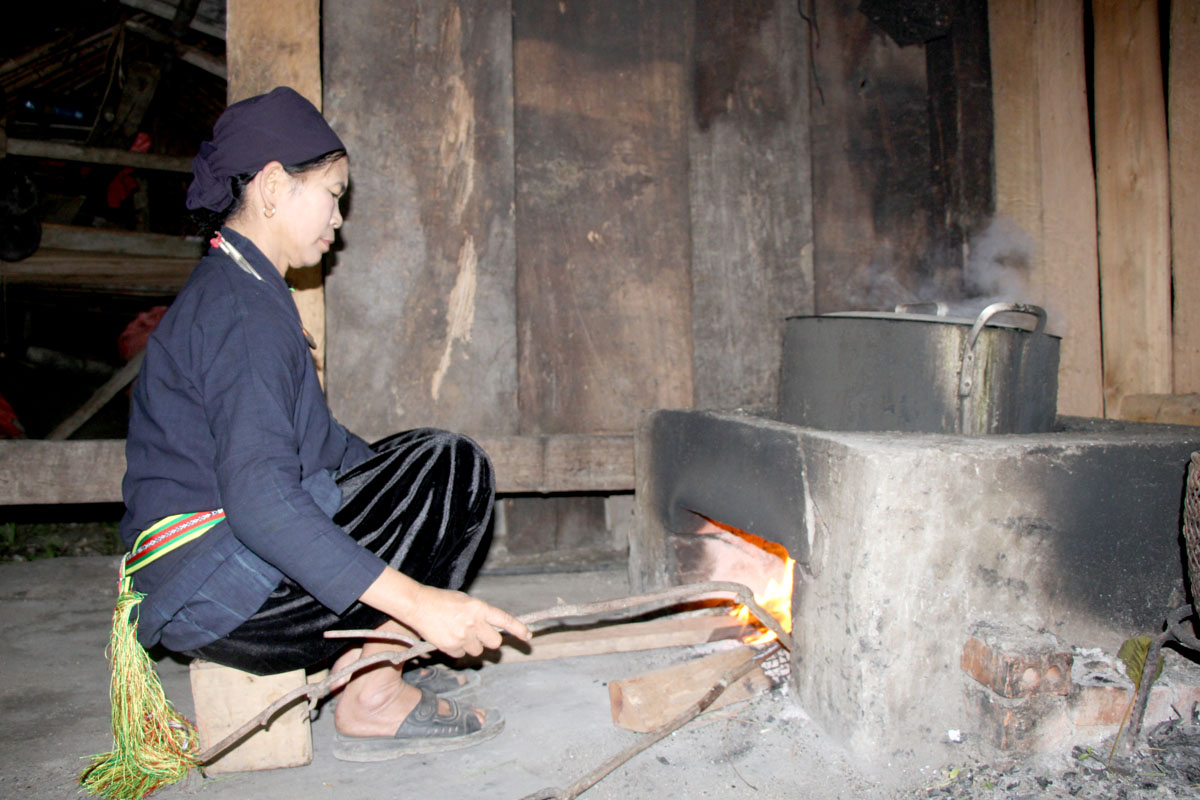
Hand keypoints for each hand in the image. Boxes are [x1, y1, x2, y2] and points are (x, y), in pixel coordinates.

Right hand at [360, 567, 531, 657]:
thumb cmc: (442, 600)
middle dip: (490, 642)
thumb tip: (492, 627)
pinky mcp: (450, 646)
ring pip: (477, 651)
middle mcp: (474, 623)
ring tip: (458, 633)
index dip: (519, 629)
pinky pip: (461, 655)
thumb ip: (480, 613)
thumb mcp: (466, 600)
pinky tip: (448, 638)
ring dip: (472, 646)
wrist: (418, 605)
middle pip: (494, 643)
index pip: (505, 620)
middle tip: (480, 636)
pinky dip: (457, 650)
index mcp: (479, 608)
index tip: (528, 636)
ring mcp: (462, 636)